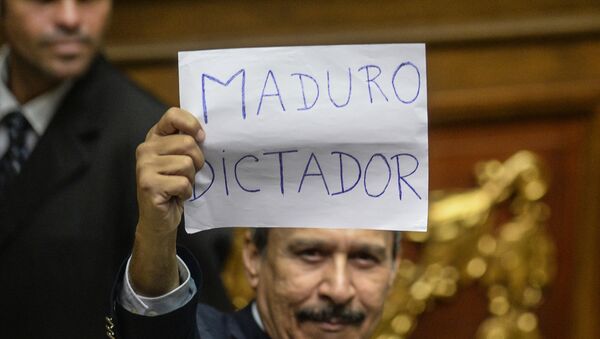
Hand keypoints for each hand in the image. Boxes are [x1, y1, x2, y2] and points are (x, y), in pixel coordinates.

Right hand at [131, 107, 203, 295]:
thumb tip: (205, 132)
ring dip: (190, 179)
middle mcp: (145, 149)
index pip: (173, 115)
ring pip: (187, 164)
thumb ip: (187, 143)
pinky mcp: (149, 185)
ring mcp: (144, 167)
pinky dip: (186, 192)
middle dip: (197, 161)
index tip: (202, 138)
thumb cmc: (174, 186)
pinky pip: (183, 183)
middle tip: (188, 173)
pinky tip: (176, 196)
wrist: (159, 219)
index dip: (192, 125)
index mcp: (154, 137)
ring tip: (179, 185)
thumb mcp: (180, 160)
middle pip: (187, 143)